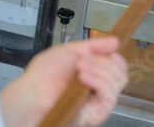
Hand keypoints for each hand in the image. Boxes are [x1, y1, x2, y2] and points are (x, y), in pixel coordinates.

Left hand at [0, 37, 128, 126]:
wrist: (32, 93)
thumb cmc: (43, 76)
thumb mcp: (70, 51)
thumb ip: (94, 45)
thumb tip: (113, 41)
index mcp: (92, 73)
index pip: (117, 66)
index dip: (116, 57)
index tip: (110, 51)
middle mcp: (97, 87)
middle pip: (121, 73)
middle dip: (104, 61)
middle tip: (83, 60)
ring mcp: (98, 100)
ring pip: (118, 82)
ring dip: (100, 69)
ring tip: (80, 68)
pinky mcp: (97, 113)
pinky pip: (110, 95)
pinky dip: (99, 81)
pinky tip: (84, 77)